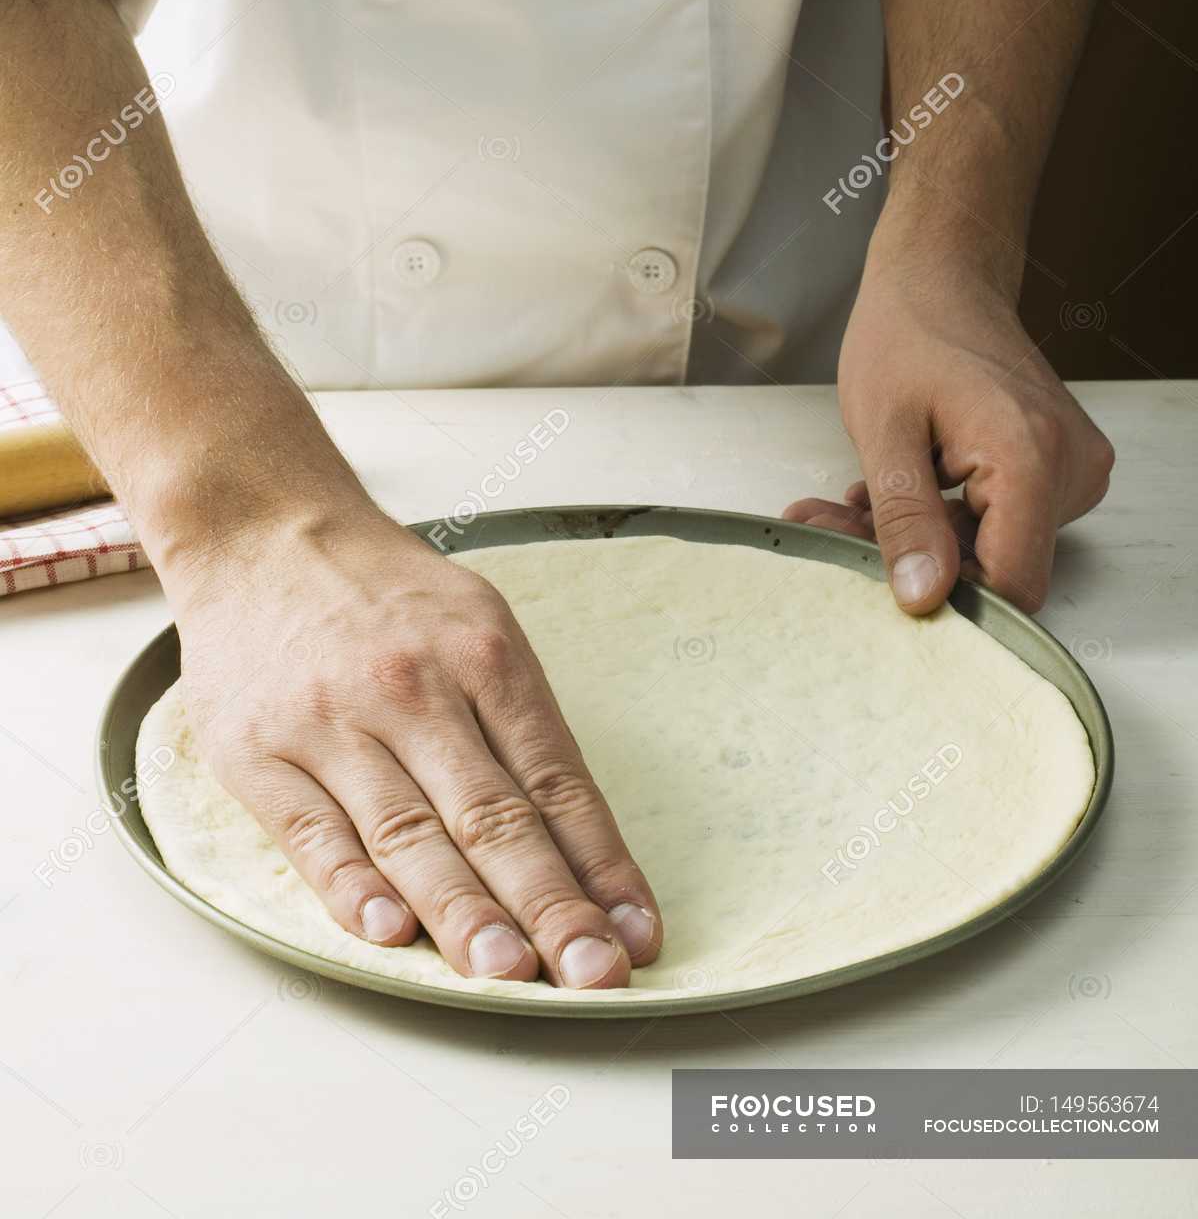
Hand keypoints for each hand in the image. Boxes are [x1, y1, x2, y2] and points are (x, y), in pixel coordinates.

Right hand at [161, 496, 661, 987]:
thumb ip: (521, 724)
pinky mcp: (258, 754)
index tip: (637, 935)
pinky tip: (389, 933)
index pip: (556, 779)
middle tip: (591, 975)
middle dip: (550, 904)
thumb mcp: (478, 623)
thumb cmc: (388, 595)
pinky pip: (311, 832)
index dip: (602, 865)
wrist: (264, 535)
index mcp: (483, 655)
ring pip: (409, 833)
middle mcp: (412, 688)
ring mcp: (332, 722)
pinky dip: (351, 887)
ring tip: (507, 975)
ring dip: (462, 912)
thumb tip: (583, 842)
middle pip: (493, 814)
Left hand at [784, 247, 1114, 614]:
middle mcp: (1070, 468)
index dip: (946, 597)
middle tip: (832, 523)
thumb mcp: (883, 429)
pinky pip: (1000, 519)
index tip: (879, 577)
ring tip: (850, 501)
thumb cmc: (908, 331)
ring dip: (919, 535)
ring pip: (992, 545)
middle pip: (997, 564)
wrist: (942, 275)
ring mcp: (1071, 468)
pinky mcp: (1058, 466)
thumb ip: (904, 519)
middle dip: (912, 558)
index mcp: (1031, 459)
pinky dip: (942, 515)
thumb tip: (922, 596)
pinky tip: (893, 490)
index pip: (1011, 585)